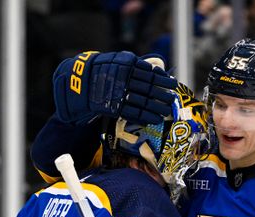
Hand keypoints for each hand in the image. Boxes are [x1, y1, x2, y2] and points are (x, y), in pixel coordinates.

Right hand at [52, 51, 177, 125]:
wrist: (82, 82)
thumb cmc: (104, 70)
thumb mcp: (120, 60)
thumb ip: (137, 65)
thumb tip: (158, 69)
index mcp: (127, 66)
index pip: (150, 74)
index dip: (163, 80)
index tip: (173, 84)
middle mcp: (124, 80)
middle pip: (149, 89)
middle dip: (163, 95)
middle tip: (173, 99)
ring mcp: (119, 94)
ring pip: (143, 102)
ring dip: (158, 107)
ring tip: (167, 111)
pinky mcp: (114, 107)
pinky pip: (134, 113)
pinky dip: (146, 117)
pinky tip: (156, 118)